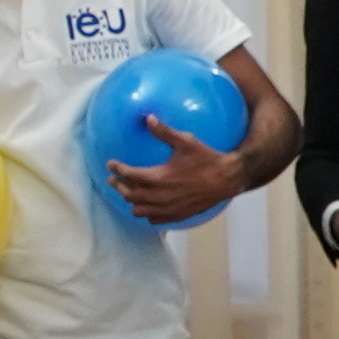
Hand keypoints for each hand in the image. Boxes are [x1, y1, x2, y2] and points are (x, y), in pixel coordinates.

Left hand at [105, 112, 238, 230]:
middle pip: (130, 195)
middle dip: (118, 186)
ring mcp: (168, 209)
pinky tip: (148, 205)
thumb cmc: (207, 159)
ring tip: (129, 192)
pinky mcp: (177, 216)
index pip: (129, 176)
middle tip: (114, 179)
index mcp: (159, 177)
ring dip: (131, 201)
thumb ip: (164, 131)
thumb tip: (147, 118)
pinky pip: (154, 220)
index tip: (110, 164)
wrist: (227, 178)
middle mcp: (160, 196)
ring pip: (139, 210)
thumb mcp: (185, 141)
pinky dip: (147, 213)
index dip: (117, 169)